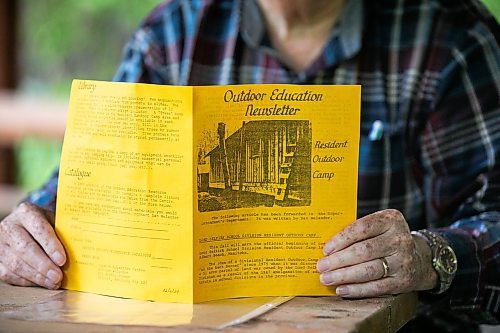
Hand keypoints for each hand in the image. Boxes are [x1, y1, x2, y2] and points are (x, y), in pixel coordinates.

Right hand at [0, 202, 65, 288]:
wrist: (23, 225)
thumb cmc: (45, 225)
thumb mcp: (55, 221)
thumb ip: (64, 232)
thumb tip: (81, 250)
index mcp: (26, 212)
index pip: (39, 229)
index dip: (51, 246)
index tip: (62, 260)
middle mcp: (9, 227)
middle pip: (25, 249)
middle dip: (44, 265)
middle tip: (58, 277)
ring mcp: (0, 244)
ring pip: (16, 264)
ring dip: (36, 276)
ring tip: (53, 282)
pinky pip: (9, 274)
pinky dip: (27, 281)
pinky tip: (40, 283)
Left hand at [316, 209, 436, 297]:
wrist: (419, 258)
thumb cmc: (386, 240)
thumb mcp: (378, 227)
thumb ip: (357, 232)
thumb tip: (326, 248)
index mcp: (391, 220)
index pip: (363, 228)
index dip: (342, 239)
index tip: (326, 249)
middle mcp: (400, 239)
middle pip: (365, 251)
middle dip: (339, 260)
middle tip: (321, 266)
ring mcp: (404, 261)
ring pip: (370, 270)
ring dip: (344, 276)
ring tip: (326, 278)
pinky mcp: (403, 281)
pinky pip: (377, 287)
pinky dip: (357, 289)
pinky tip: (341, 289)